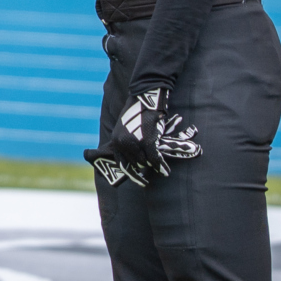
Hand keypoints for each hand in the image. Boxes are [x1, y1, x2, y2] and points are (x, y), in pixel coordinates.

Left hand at [85, 86, 201, 186]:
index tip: (140, 181)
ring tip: (162, 170)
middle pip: (135, 163)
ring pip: (145, 161)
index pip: (122, 162)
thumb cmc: (138, 114)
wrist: (145, 100)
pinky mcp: (147, 141)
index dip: (131, 173)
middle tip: (152, 172)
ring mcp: (134, 143)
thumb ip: (128, 143)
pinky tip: (165, 170)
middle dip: (144, 167)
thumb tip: (137, 160)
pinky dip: (160, 165)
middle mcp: (122, 143)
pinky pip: (154, 158)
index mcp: (116, 141)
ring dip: (153, 166)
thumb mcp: (126, 129)